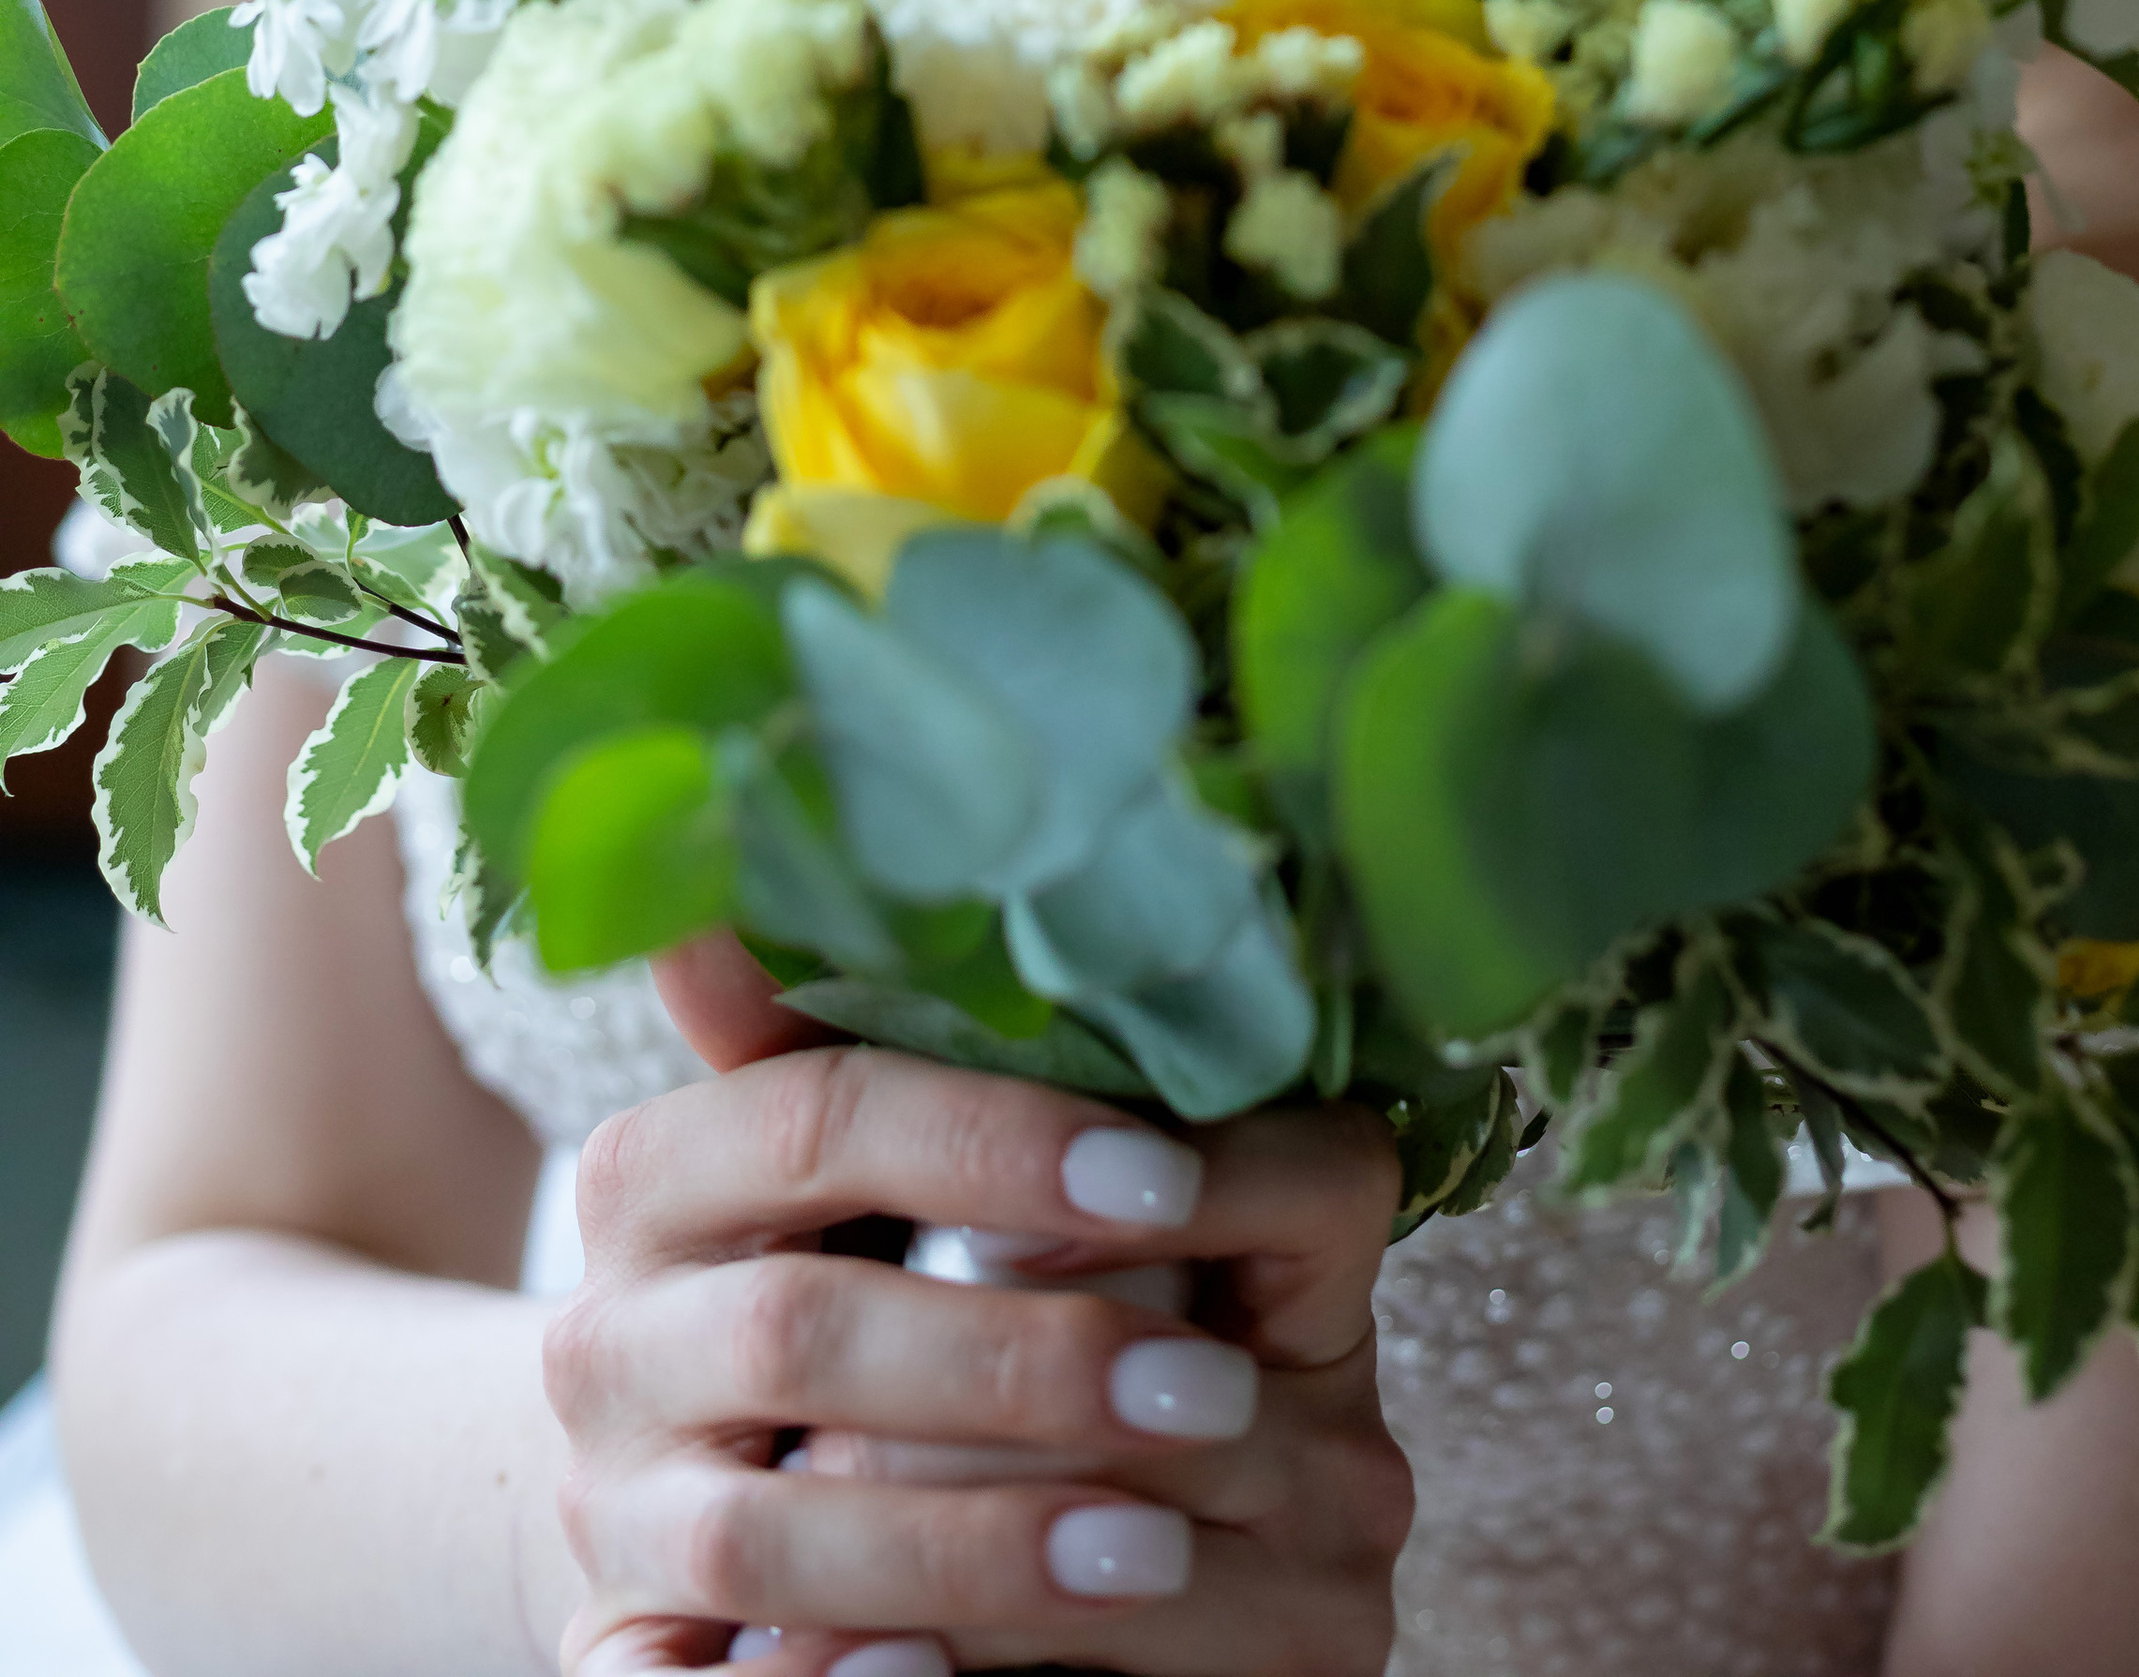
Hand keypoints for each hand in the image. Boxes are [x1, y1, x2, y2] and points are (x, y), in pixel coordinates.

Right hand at [545, 946, 1410, 1672]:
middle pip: (804, 1331)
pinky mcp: (620, 1660)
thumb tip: (847, 860)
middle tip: (1216, 1399)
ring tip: (1158, 1551)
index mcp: (652, 1173)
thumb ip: (888, 1025)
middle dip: (1020, 1363)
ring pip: (766, 1531)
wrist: (670, 1477)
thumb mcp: (845, 1147)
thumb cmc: (823, 1270)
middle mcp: (603, 1340)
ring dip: (971, 1542)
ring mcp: (606, 1513)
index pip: (820, 1118)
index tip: (1168, 1177)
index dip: (995, 1141)